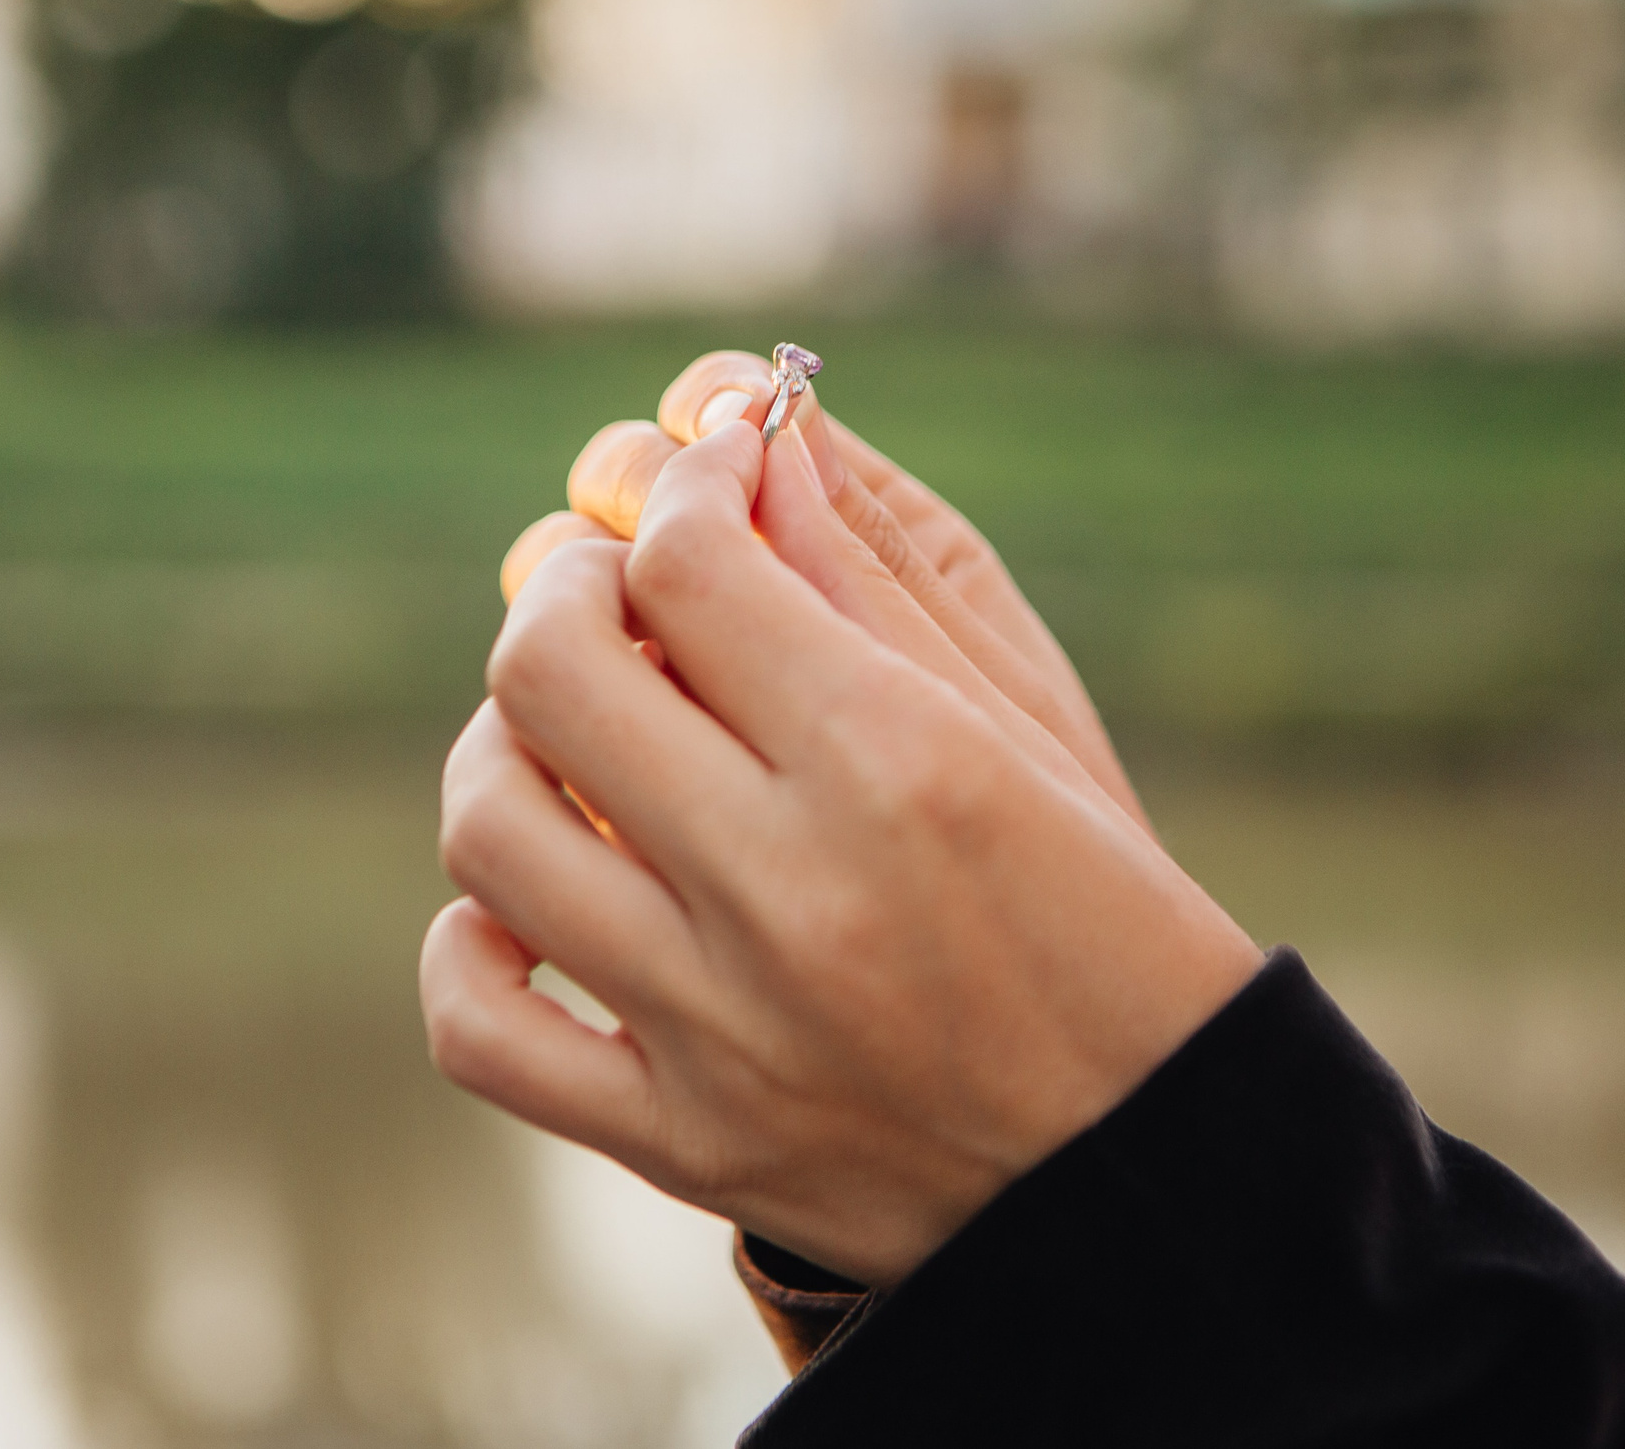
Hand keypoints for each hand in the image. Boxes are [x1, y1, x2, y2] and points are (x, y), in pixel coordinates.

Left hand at [425, 421, 1260, 1285]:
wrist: (1155, 1183)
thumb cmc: (1113, 925)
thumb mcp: (1030, 731)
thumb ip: (874, 578)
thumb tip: (750, 441)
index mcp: (903, 767)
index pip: (691, 561)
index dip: (685, 481)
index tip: (711, 476)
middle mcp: (795, 893)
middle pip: (547, 667)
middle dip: (562, 583)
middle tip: (614, 586)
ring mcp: (724, 1031)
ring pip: (486, 827)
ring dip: (502, 744)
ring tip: (570, 735)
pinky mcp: (681, 1142)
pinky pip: (475, 1029)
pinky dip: (469, 946)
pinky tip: (527, 901)